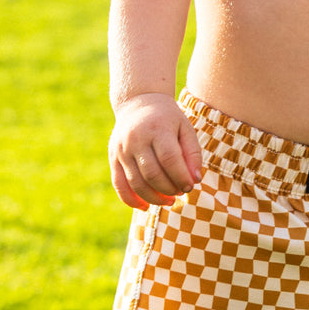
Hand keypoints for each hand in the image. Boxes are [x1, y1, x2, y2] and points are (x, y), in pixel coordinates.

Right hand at [109, 93, 202, 209]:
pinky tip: (145, 207)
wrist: (139, 102)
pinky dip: (131, 199)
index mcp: (157, 128)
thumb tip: (194, 180)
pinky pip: (119, 184)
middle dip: (169, 189)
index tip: (190, 186)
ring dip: (154, 198)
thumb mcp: (185, 128)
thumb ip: (193, 153)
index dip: (181, 177)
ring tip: (169, 201)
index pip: (169, 159)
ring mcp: (121, 149)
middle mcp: (136, 139)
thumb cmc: (168, 119)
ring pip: (136, 183)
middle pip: (152, 174)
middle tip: (181, 192)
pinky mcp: (113, 157)